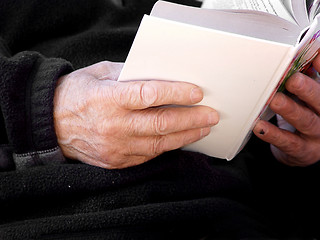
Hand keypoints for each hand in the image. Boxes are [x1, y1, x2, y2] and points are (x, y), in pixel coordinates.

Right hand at [53, 61, 218, 168]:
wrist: (52, 124)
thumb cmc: (76, 94)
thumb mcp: (99, 74)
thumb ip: (129, 76)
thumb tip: (160, 78)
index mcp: (107, 99)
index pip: (149, 95)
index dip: (176, 94)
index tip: (197, 93)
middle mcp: (113, 126)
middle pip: (160, 124)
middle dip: (191, 119)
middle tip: (211, 115)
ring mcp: (115, 147)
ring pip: (159, 143)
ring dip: (186, 135)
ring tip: (203, 128)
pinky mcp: (117, 161)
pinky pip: (149, 154)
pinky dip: (168, 146)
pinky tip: (180, 138)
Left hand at [253, 55, 319, 165]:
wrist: (304, 151)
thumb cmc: (303, 118)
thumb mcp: (307, 99)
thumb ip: (304, 81)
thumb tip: (294, 59)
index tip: (315, 56)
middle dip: (307, 89)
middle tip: (293, 80)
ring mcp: (316, 135)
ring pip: (305, 121)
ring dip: (289, 109)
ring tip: (275, 100)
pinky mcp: (302, 151)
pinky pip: (287, 142)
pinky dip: (272, 134)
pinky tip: (260, 127)